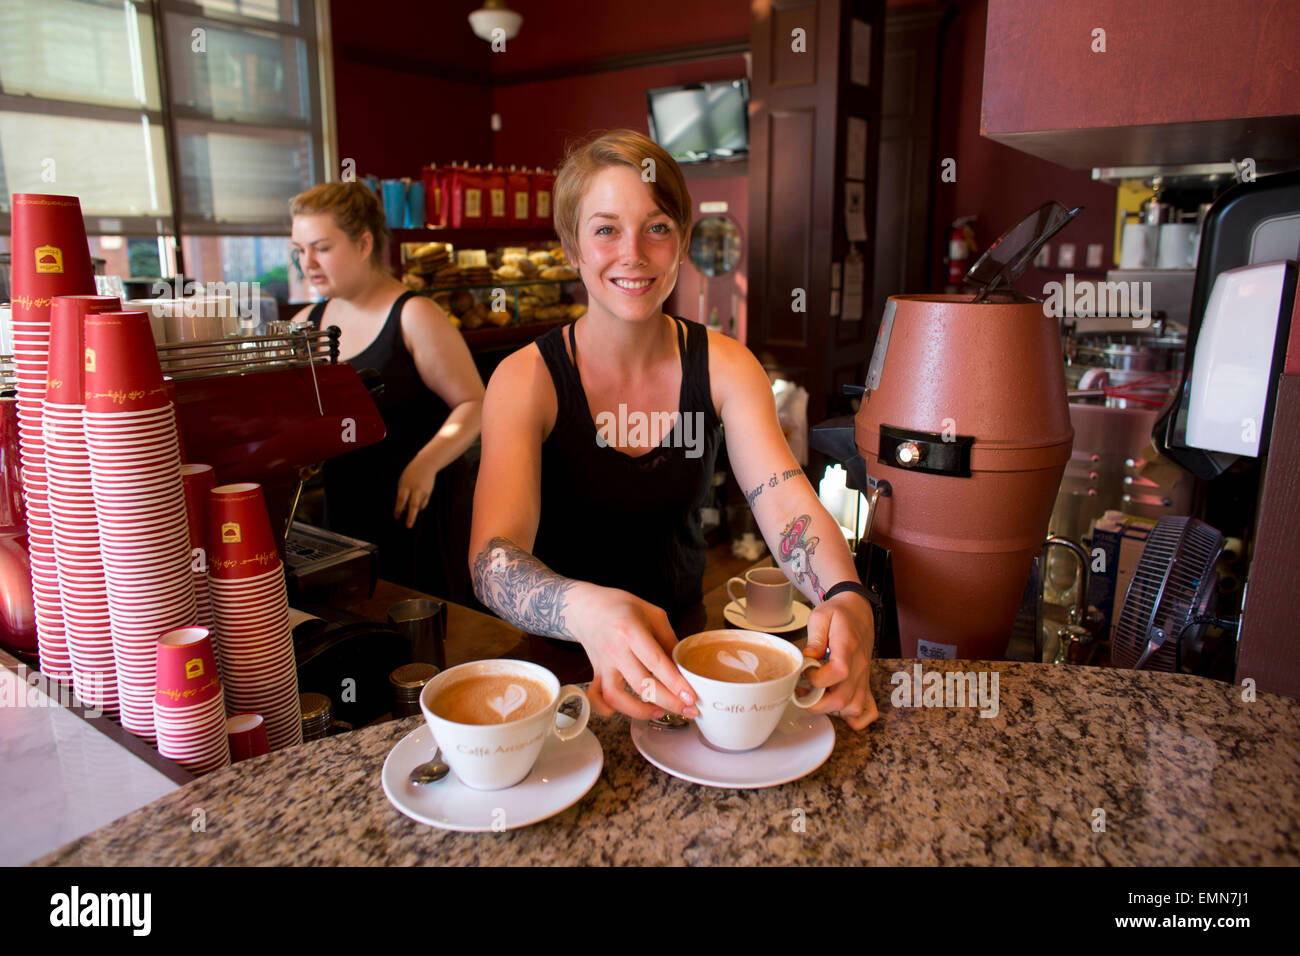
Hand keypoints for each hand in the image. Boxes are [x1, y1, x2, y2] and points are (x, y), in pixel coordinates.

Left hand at [394, 452, 438, 528]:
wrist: (426, 464)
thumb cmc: (411, 474)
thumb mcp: (403, 481)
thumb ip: (402, 493)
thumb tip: (402, 508)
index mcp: (406, 485)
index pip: (401, 500)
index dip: (398, 509)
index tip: (396, 517)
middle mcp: (415, 489)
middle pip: (413, 505)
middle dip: (410, 516)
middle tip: (408, 526)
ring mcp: (423, 491)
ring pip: (419, 506)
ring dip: (414, 513)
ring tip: (410, 521)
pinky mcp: (429, 492)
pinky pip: (423, 503)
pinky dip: (419, 507)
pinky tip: (417, 508)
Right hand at [569, 584, 698, 721]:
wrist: (586, 606)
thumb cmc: (621, 607)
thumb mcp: (652, 614)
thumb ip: (668, 640)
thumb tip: (683, 669)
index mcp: (630, 629)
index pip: (655, 661)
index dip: (675, 682)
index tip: (691, 696)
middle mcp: (614, 649)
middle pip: (641, 684)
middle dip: (668, 701)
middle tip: (689, 709)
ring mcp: (602, 664)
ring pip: (616, 697)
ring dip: (639, 711)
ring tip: (660, 712)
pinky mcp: (595, 674)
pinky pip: (598, 698)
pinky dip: (608, 709)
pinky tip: (627, 709)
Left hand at [802, 593, 878, 729]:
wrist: (859, 610)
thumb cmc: (839, 613)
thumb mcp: (821, 616)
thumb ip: (814, 638)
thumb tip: (807, 658)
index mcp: (848, 647)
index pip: (838, 672)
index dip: (817, 678)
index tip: (805, 672)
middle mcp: (860, 666)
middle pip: (842, 698)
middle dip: (816, 703)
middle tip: (801, 692)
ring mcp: (864, 676)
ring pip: (853, 708)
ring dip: (831, 710)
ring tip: (816, 697)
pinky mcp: (865, 682)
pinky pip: (868, 710)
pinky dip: (854, 717)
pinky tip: (838, 708)